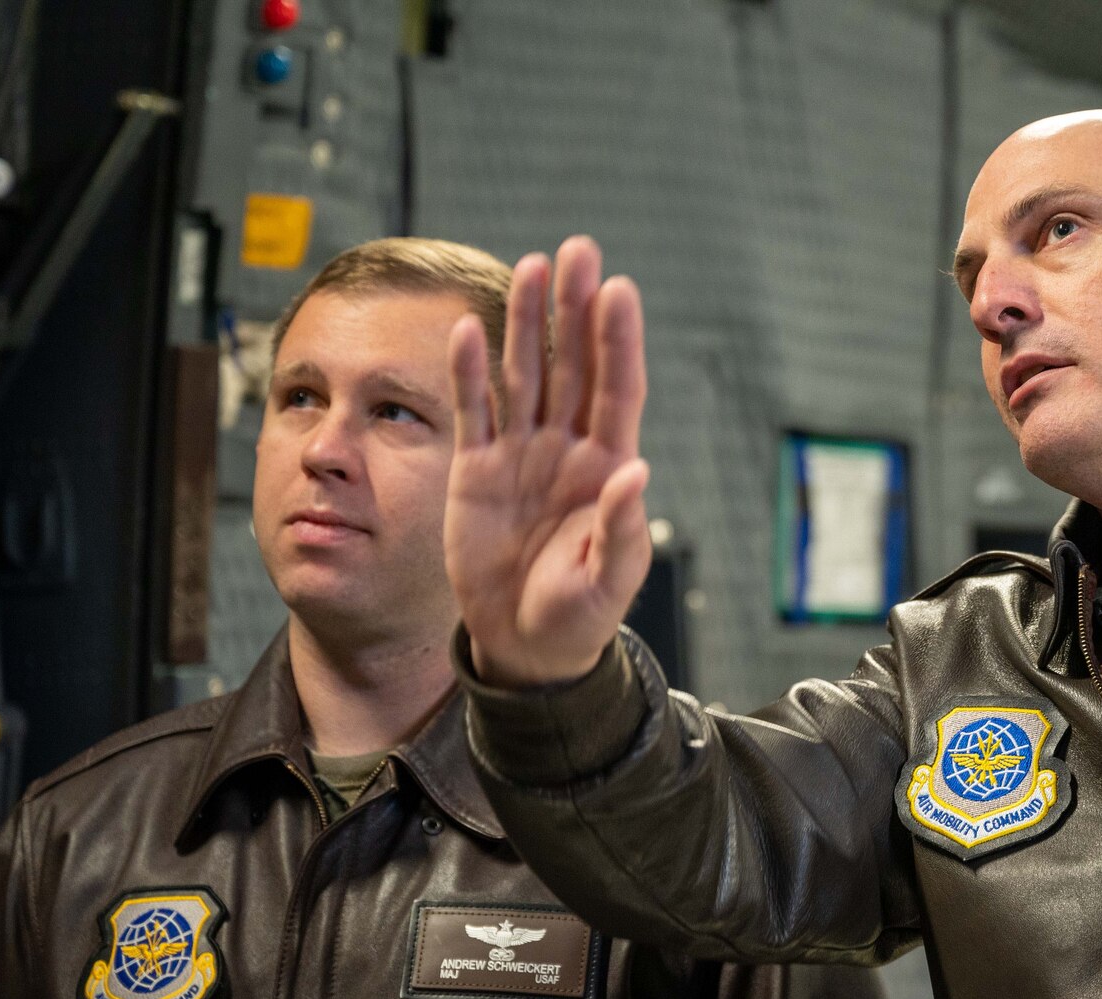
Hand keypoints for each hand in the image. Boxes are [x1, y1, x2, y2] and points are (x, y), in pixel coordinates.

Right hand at [445, 236, 651, 686]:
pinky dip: (468, 372)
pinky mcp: (476, 470)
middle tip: (579, 250)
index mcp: (607, 468)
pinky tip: (466, 328)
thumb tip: (635, 470)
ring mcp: (521, 455)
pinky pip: (473, 411)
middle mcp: (567, 449)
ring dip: (527, 322)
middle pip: (573, 365)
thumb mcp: (607, 580)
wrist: (524, 645)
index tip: (619, 290)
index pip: (617, 390)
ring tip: (532, 265)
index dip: (617, 342)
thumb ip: (621, 527)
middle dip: (575, 309)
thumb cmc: (578, 616)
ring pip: (525, 374)